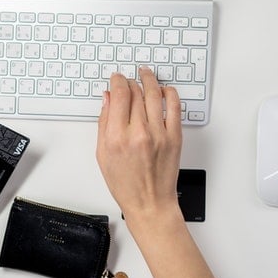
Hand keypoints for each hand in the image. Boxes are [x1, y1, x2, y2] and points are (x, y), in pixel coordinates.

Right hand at [96, 67, 182, 230]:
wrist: (150, 203)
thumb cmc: (125, 184)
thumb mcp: (103, 154)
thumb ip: (104, 123)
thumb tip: (107, 99)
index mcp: (117, 137)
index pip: (119, 95)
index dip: (117, 81)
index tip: (116, 78)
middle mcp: (138, 133)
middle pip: (136, 92)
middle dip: (130, 81)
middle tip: (128, 79)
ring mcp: (159, 134)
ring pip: (155, 94)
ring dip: (149, 80)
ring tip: (146, 74)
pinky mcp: (174, 137)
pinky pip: (174, 106)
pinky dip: (169, 93)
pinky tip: (163, 90)